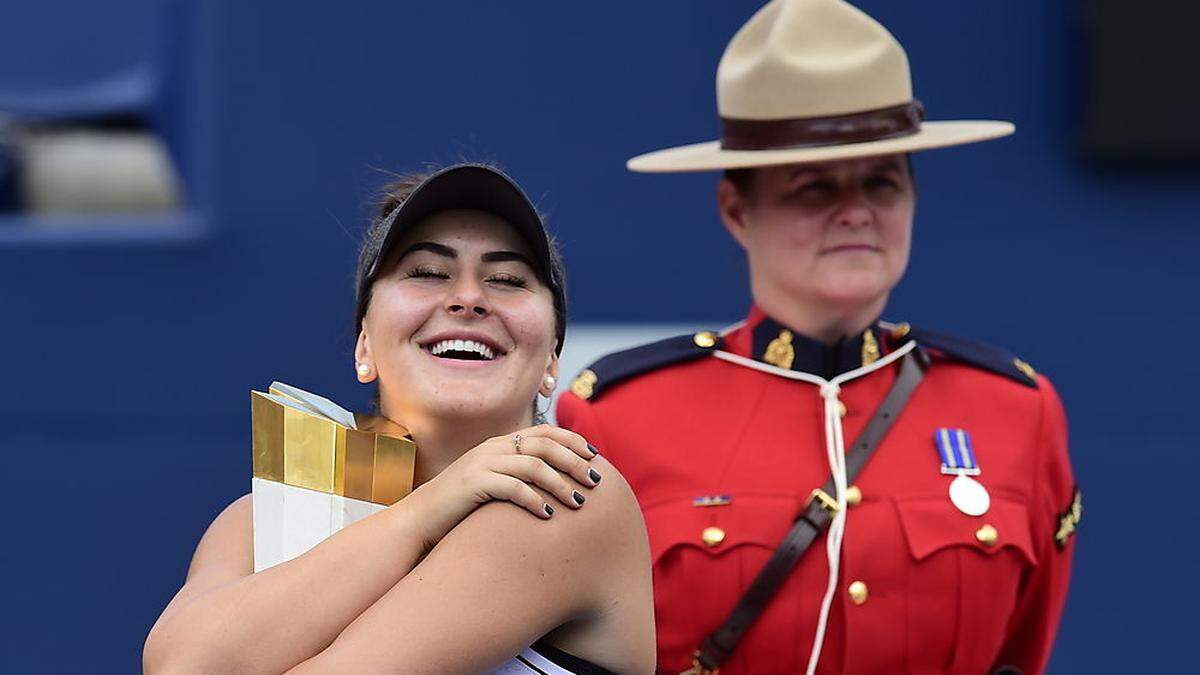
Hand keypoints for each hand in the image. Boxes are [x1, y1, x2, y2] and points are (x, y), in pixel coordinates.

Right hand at [402, 425, 601, 548]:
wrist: (418, 520)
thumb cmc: (460, 508)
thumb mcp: (491, 484)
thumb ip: (516, 476)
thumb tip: (555, 483)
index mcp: (498, 443)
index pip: (543, 431)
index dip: (572, 440)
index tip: (594, 456)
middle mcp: (492, 448)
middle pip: (544, 445)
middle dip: (575, 462)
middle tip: (595, 481)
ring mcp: (481, 464)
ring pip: (534, 466)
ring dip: (561, 484)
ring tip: (578, 503)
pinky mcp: (473, 484)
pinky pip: (513, 487)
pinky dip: (535, 500)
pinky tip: (548, 516)